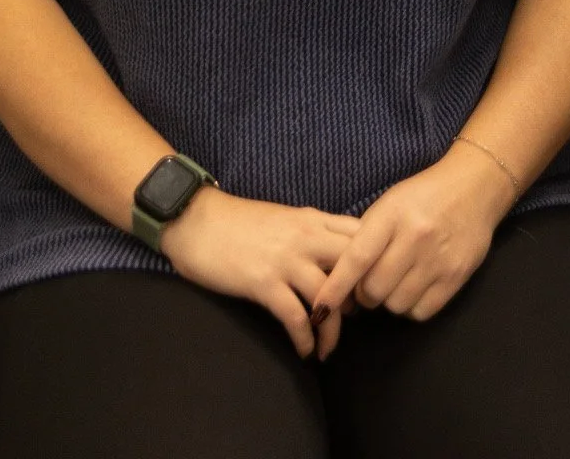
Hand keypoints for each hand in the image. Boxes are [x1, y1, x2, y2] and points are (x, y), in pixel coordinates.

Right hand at [161, 187, 360, 357]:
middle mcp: (306, 236)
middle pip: (354, 266)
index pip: (361, 235)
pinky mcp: (264, 282)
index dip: (374, 261)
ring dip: (333, 330)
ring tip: (329, 348)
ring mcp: (286, 259)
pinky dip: (305, 340)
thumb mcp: (283, 217)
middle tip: (358, 320)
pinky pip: (296, 317)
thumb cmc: (237, 221)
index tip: (372, 285)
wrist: (196, 219)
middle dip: (362, 296)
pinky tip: (304, 351)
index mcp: (312, 218)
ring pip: (329, 298)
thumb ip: (310, 232)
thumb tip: (334, 259)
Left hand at [307, 147, 511, 353]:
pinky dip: (411, 307)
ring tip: (395, 282)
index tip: (320, 307)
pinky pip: (421, 312)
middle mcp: (416, 237)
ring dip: (389, 300)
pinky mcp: (456, 277)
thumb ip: (366, 236)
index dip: (336, 286)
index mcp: (393, 214)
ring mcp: (438, 259)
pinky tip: (414, 288)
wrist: (475, 188)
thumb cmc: (423, 195)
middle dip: (365, 294)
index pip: (357, 258)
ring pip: (396, 305)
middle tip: (369, 284)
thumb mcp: (390, 203)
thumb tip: (340, 277)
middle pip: (374, 289)